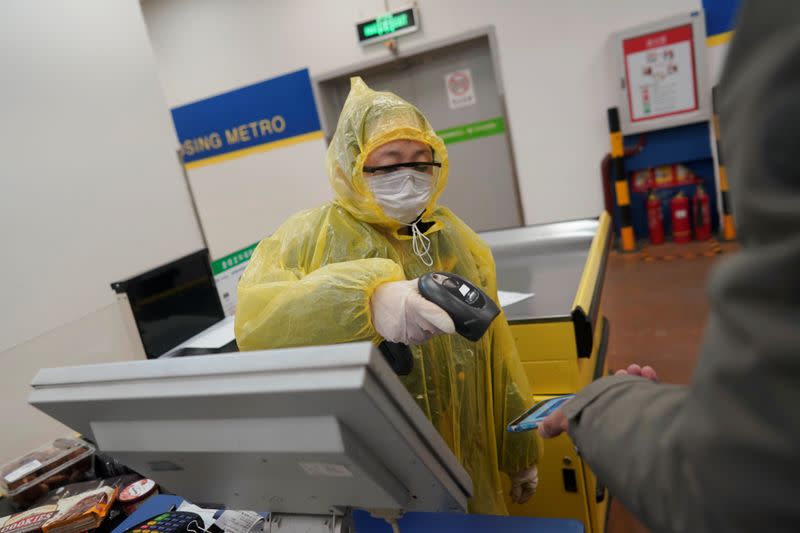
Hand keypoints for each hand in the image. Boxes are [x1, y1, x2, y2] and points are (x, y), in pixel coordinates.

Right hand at [371, 279, 454, 344]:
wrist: (370, 301)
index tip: (452, 326)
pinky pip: (415, 340)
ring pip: (426, 337)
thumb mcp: (412, 285)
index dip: (444, 321)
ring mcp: (402, 331)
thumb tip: (448, 292)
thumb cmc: (392, 292)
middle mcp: (408, 319)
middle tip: (427, 313)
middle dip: (437, 323)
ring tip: (415, 317)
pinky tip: (408, 323)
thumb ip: (430, 289)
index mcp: (413, 303)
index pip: (432, 314)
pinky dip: (416, 334)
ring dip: (426, 330)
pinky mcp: (397, 339)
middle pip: (434, 329)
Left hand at [510, 465, 537, 503]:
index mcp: (533, 481)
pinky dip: (514, 482)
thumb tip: (515, 499)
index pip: (530, 493)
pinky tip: (511, 482)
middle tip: (513, 498)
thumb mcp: (517, 482)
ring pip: (521, 483)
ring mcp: (526, 472)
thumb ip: (516, 491)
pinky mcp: (520, 468)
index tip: (518, 502)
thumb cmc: (521, 467)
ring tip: (510, 492)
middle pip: (525, 488)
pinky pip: (518, 477)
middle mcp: (531, 477)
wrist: (518, 454)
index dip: (524, 498)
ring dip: (516, 488)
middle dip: (519, 493)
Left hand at [538, 363, 659, 438]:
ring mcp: (639, 415)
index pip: (608, 403)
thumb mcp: (567, 418)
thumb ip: (555, 422)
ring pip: (639, 393)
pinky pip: (653, 395)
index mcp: (604, 421)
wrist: (620, 420)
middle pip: (624, 395)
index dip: (608, 388)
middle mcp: (622, 419)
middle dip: (624, 380)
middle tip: (625, 371)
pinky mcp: (655, 413)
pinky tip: (647, 374)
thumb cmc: (596, 420)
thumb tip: (543, 430)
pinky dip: (650, 382)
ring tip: (637, 370)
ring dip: (637, 379)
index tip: (612, 375)